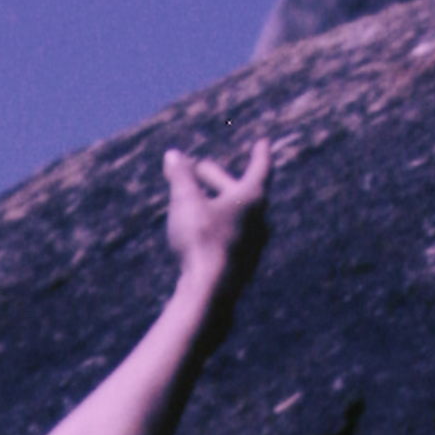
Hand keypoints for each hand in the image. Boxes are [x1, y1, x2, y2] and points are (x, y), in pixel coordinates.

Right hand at [164, 137, 272, 294]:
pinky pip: (231, 238)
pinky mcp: (242, 266)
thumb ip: (180, 176)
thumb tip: (172, 155)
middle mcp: (259, 220)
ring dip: (217, 205)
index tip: (262, 142)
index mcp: (252, 198)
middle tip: (200, 169)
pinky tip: (202, 235)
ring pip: (236, 216)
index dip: (260, 153)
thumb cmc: (201, 241)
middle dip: (218, 179)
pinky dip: (217, 228)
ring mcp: (253, 245)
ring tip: (198, 203)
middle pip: (240, 191)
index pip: (260, 167)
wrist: (210, 293)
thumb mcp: (186, 202)